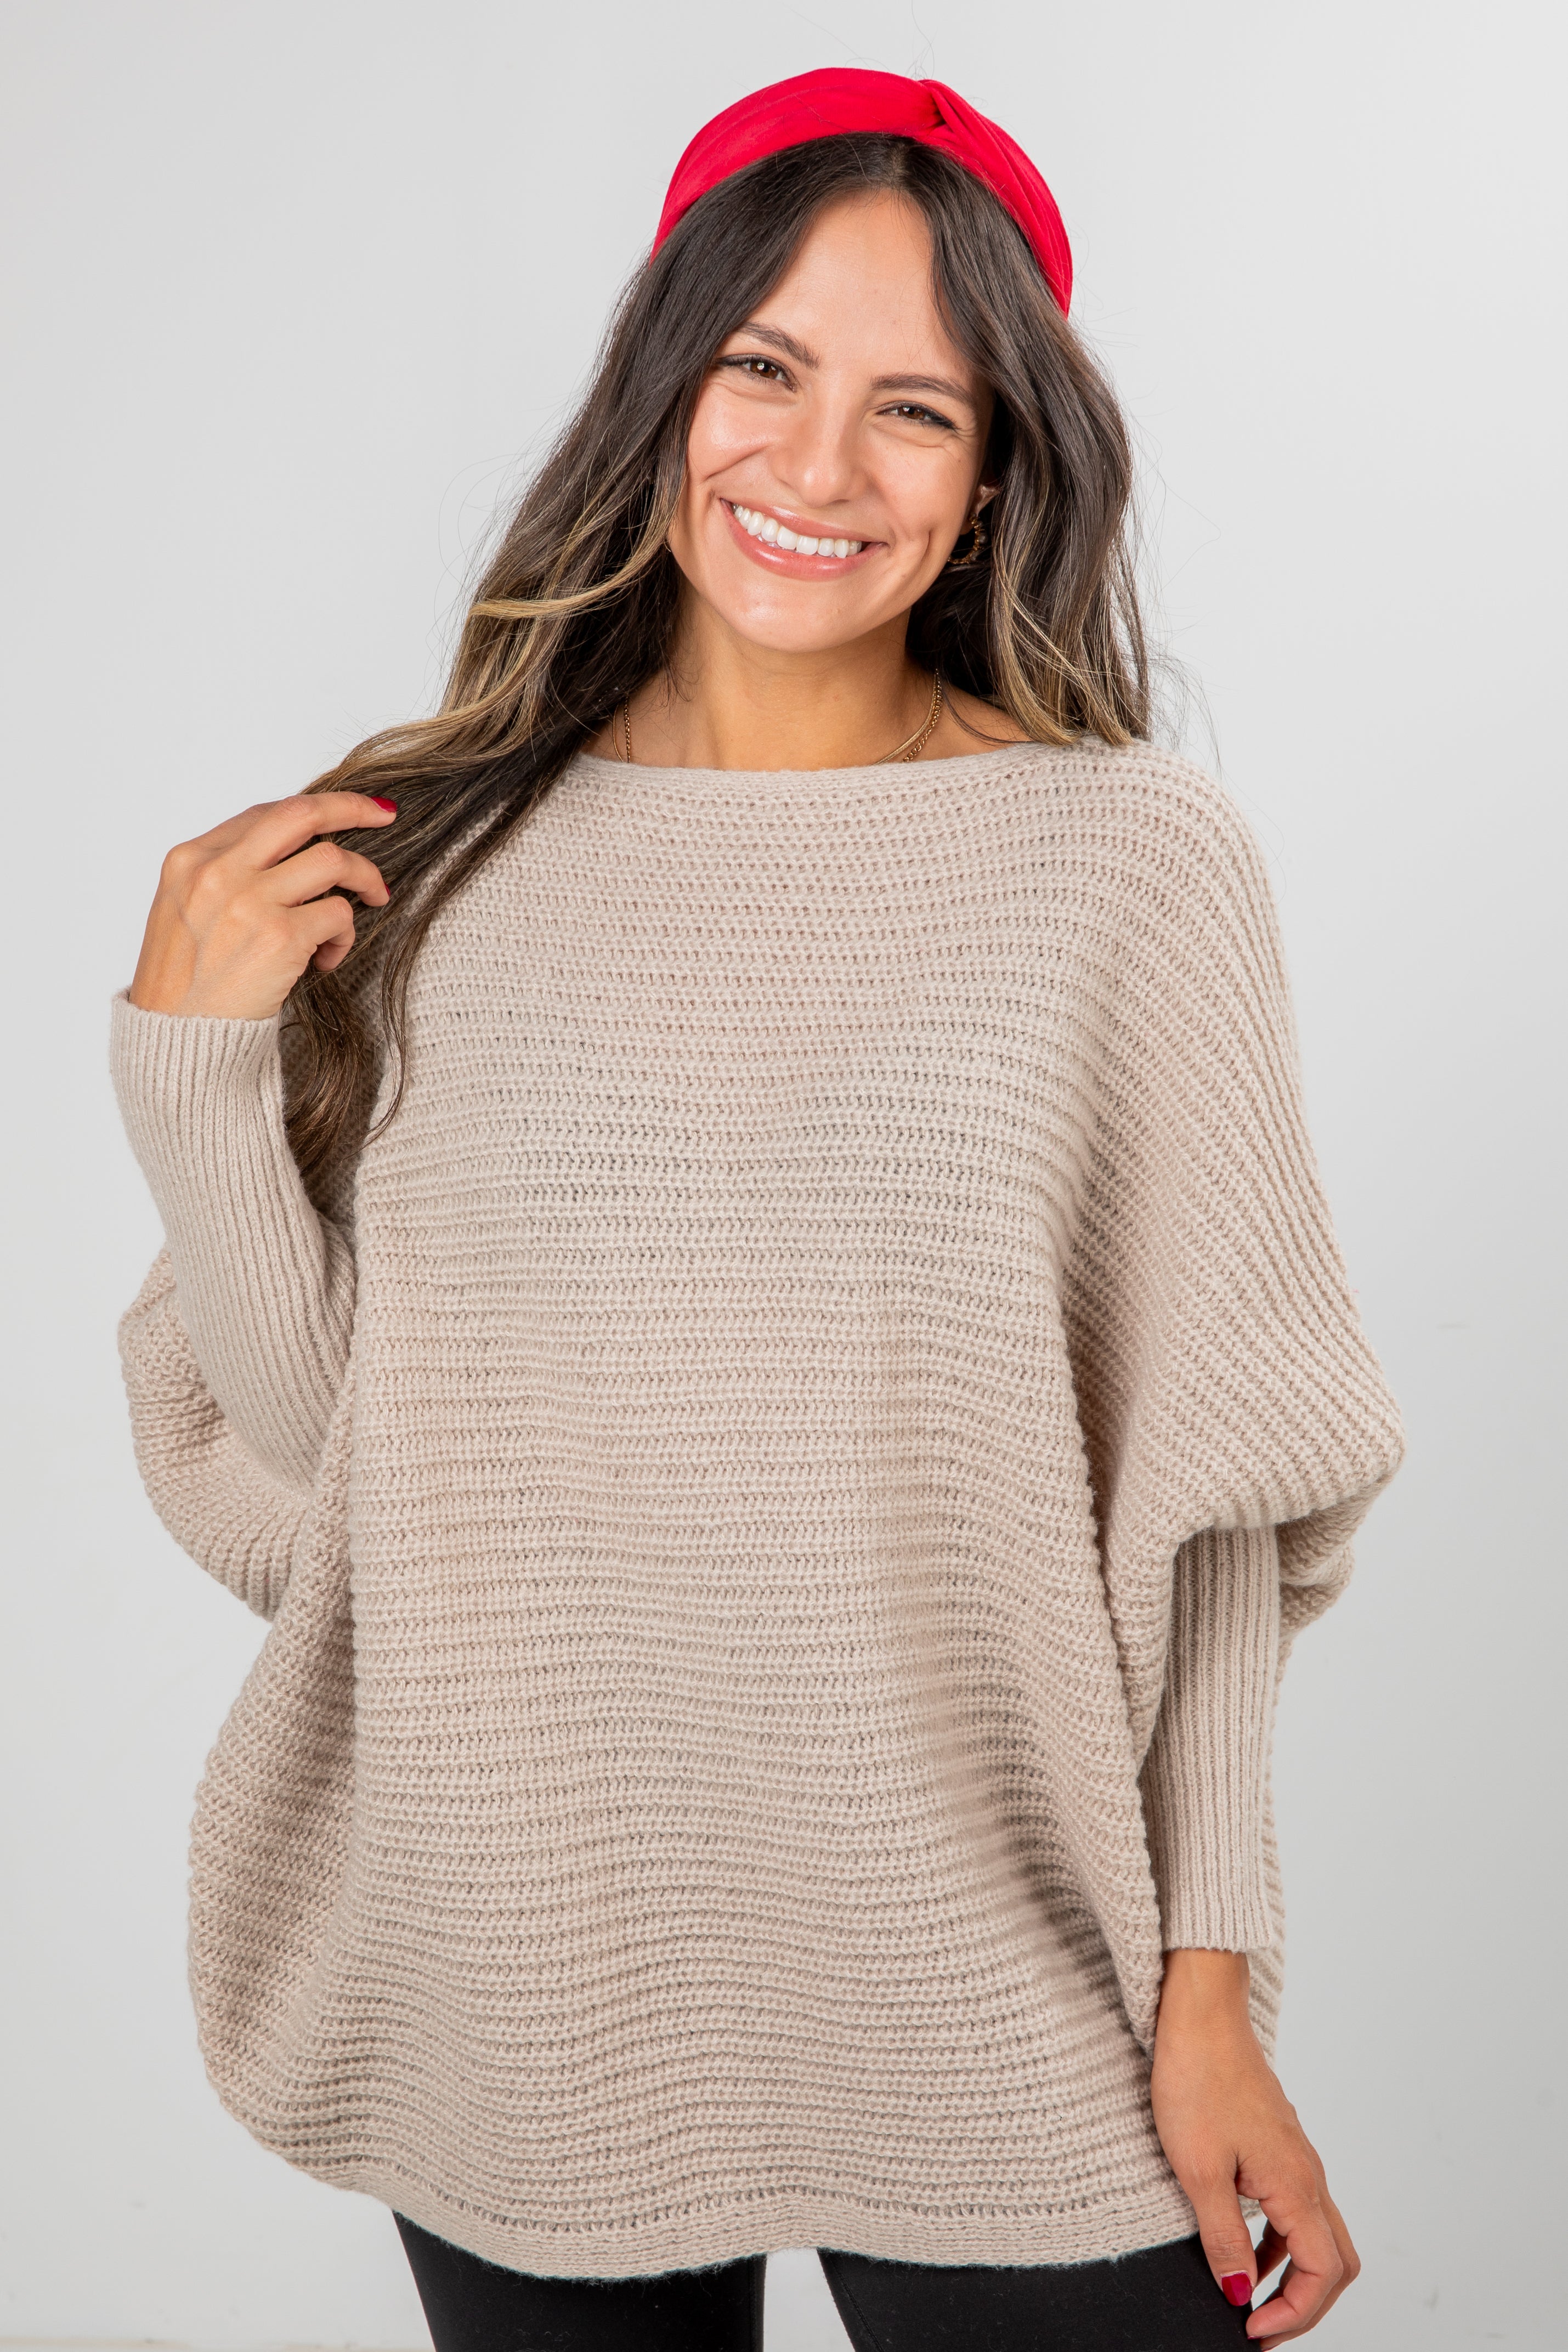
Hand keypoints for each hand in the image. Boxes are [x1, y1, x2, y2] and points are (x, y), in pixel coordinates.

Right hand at [129, 792, 396, 1020]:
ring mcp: (248, 902)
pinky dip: (344, 935)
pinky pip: (339, 914)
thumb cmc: (184, 986)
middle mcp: (217, 872)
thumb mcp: (183, 912)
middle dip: (352, 808)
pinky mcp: (280, 938)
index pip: (265, 813)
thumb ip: (225, 876)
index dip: (313, 809)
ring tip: (372, 900)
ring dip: (363, 878)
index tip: (346, 811)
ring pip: (332, 860)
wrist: (177, 1042)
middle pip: (301, 814)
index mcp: (189, 859)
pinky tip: (326, 958)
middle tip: (384, 817)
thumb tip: (288, 853)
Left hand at [1150, 1950, 1359, 2345]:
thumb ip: (1223, 2237)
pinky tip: (1242, 2245)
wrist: (1198, 2013)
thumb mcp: (1199, 2170)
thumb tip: (1240, 2293)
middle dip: (1305, 2305)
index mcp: (1297, 2183)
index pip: (1323, 2274)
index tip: (1251, 2330)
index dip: (1294, 2315)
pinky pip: (1294, 2207)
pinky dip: (1278, 2240)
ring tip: (1249, 2297)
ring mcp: (1295, 2156)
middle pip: (1335, 2262)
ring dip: (1293, 2275)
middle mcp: (1308, 2172)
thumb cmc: (1197, 2078)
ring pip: (1318, 2234)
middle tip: (1260, 2329)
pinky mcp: (1276, 2143)